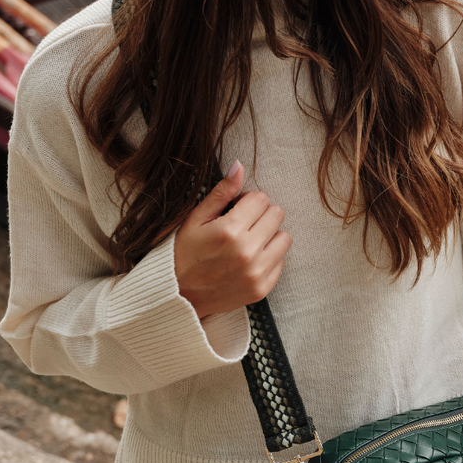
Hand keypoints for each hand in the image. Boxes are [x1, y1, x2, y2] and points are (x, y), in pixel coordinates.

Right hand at [174, 162, 291, 318]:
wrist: (178, 296)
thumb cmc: (183, 253)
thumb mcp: (195, 219)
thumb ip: (221, 193)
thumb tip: (239, 166)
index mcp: (229, 230)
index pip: (261, 199)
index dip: (248, 201)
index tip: (235, 210)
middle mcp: (246, 252)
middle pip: (276, 215)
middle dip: (261, 215)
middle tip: (243, 225)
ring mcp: (256, 273)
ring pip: (284, 238)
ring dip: (269, 236)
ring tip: (249, 242)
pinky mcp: (262, 288)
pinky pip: (281, 261)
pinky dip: (269, 257)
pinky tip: (249, 260)